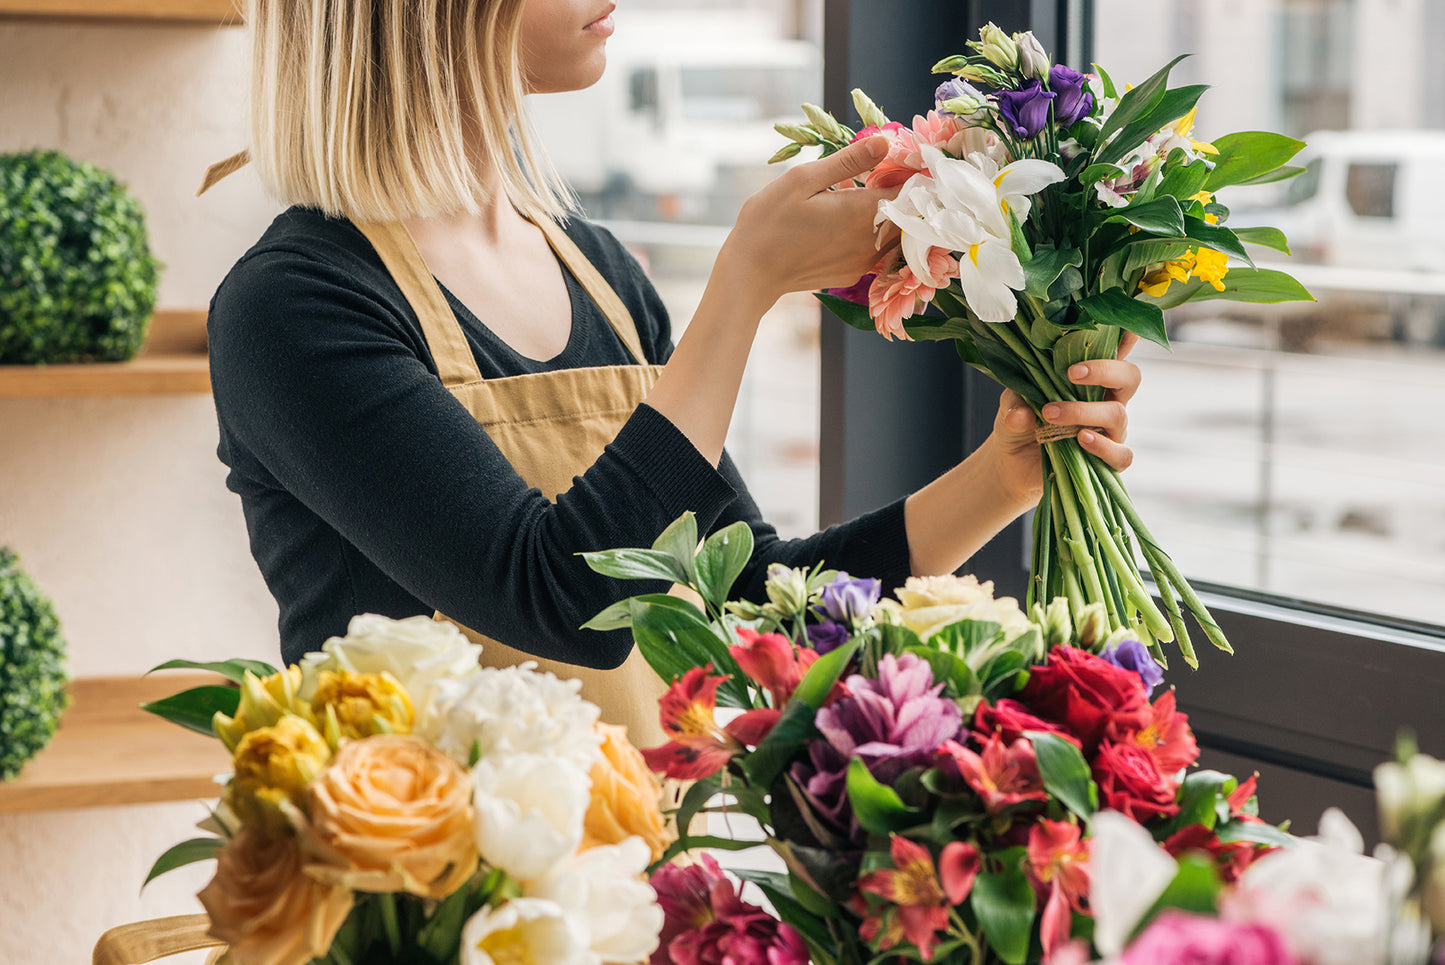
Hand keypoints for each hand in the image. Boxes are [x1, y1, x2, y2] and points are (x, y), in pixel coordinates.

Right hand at [718, 136, 899, 307]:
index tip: (897, 158)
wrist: (750, 274)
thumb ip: (848, 161)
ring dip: (888, 214)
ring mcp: (864, 261)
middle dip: (901, 192)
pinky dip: (874, 233)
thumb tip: (885, 142)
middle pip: (908, 213)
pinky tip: (848, 222)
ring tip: (863, 195)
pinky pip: (877, 250)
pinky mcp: (853, 273)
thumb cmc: (769, 222)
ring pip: (895, 233)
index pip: (909, 189)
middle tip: (880, 173)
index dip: (908, 171)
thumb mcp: (803, 179)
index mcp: (863, 212)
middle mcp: (872, 241)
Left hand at [989, 331, 1142, 506]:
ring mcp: (1110, 430)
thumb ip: (1015, 402)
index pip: (1116, 350)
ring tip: (1051, 414)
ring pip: (1118, 415)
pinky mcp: (1106, 458)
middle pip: (1129, 376)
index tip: (1125, 323)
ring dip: (1084, 412)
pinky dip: (1104, 447)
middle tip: (1071, 373)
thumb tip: (1021, 414)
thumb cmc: (1019, 420)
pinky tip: (1081, 439)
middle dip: (1105, 370)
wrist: (1012, 461)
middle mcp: (1107, 399)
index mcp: (1090, 377)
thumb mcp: (1010, 404)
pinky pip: (1122, 454)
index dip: (1127, 335)